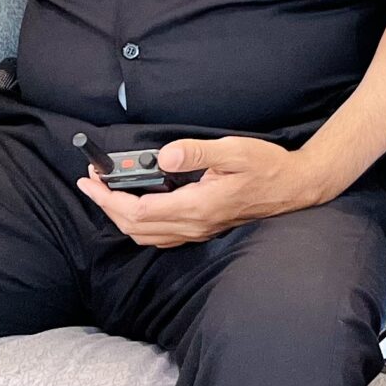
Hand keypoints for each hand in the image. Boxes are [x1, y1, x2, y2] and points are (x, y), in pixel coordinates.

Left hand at [78, 136, 333, 246]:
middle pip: (136, 227)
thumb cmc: (268, 167)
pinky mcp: (203, 228)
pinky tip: (137, 205)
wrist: (295, 188)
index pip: (138, 210)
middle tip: (90, 183)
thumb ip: (198, 153)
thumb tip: (164, 156)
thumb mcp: (234, 150)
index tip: (92, 180)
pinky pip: (161, 235)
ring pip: (146, 235)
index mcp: (197, 206)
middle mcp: (195, 224)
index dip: (109, 197)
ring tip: (107, 193)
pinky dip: (140, 222)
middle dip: (107, 207)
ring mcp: (199, 230)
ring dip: (121, 217)